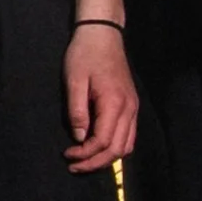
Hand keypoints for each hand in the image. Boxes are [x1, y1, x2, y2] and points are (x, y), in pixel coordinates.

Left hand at [65, 22, 139, 166]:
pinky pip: (129, 135)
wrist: (103, 34)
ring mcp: (133, 108)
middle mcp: (129, 109)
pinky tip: (98, 147)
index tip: (67, 155)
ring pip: (127, 145)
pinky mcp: (132, 106)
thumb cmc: (85, 55)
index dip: (86, 154)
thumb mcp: (74, 80)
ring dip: (107, 157)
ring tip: (85, 160)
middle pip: (118, 149)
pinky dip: (115, 147)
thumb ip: (77, 110)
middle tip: (74, 165)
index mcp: (115, 103)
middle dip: (96, 162)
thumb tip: (79, 137)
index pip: (104, 141)